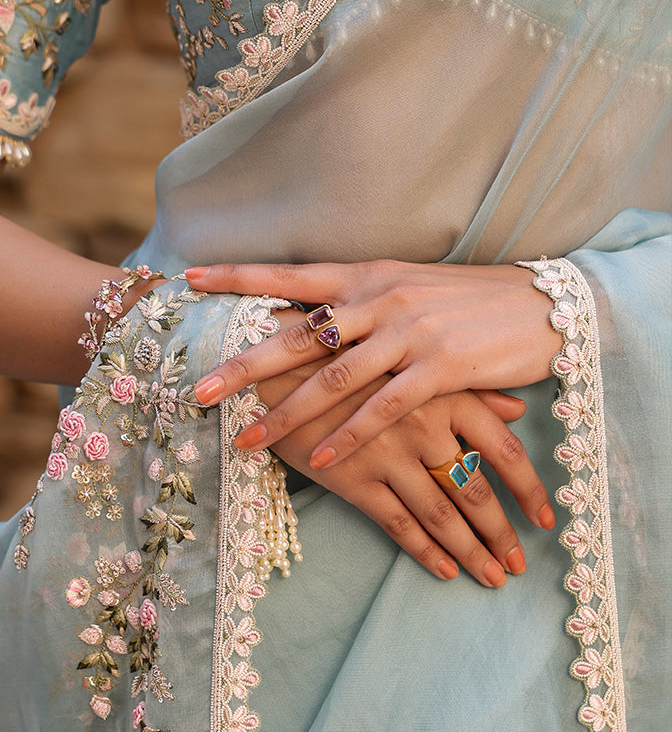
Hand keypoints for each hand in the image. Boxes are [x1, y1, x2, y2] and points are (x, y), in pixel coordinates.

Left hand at [187, 260, 559, 466]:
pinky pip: (383, 407)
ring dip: (286, 414)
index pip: (290, 274)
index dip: (239, 276)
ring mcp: (410, 332)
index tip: (190, 279)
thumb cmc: (469, 302)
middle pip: (297, 334)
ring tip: (246, 439)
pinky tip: (319, 458)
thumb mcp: (408, 289)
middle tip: (200, 387)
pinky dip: (348, 436)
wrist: (542, 306)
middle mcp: (380, 298)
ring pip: (333, 378)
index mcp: (366, 275)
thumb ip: (359, 304)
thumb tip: (308, 323)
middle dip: (244, 363)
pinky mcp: (441, 367)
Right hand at [255, 344, 555, 587]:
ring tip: (493, 577)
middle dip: (502, 533)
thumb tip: (520, 407)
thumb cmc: (353, 354)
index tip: (545, 520)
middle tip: (519, 564)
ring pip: (441, 513)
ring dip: (471, 550)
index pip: (503, 450)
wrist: (278, 356)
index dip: (528, 490)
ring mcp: (387, 453)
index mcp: (444, 392)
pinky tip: (447, 571)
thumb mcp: (414, 359)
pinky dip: (425, 550)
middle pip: (476, 490)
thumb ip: (470, 386)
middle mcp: (423, 424)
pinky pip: (397, 522)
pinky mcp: (351, 476)